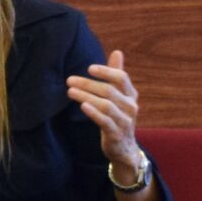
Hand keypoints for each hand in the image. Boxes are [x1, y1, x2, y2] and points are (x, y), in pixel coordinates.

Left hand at [66, 51, 142, 175]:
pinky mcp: (116, 134)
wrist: (124, 148)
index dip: (106, 71)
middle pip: (109, 91)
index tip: (89, 68)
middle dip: (88, 84)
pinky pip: (105, 121)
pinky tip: (82, 106)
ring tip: (70, 91)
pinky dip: (93, 113)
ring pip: (106, 105)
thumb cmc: (118, 117)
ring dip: (86, 96)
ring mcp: (125, 121)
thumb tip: (117, 52)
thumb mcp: (119, 96)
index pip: (121, 78)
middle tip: (70, 80)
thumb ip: (117, 75)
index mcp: (131, 95)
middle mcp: (131, 107)